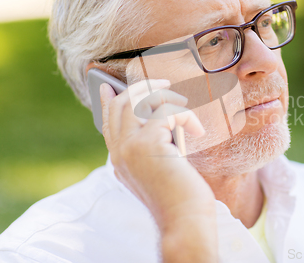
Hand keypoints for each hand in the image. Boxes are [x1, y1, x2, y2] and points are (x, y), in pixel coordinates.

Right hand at [100, 79, 217, 261]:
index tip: (109, 86)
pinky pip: (167, 112)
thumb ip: (150, 146)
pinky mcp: (149, 144)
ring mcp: (131, 147)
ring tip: (185, 106)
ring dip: (167, 96)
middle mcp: (120, 152)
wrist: (184, 218)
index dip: (107, 101)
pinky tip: (196, 131)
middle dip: (142, 87)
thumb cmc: (179, 195)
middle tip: (164, 84)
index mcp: (119, 159)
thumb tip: (158, 118)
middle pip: (120, 104)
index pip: (107, 122)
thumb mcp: (158, 168)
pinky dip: (186, 116)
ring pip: (140, 100)